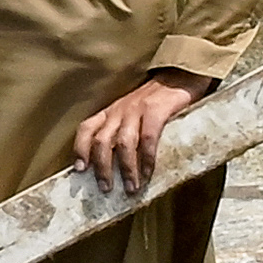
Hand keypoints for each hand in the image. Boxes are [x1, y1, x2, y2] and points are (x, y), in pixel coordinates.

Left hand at [74, 69, 209, 192]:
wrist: (183, 74)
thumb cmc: (159, 98)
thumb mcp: (133, 110)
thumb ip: (124, 128)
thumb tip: (118, 160)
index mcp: (111, 111)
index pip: (86, 128)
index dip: (80, 149)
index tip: (80, 170)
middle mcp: (119, 110)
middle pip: (101, 141)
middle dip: (102, 168)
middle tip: (106, 188)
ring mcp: (136, 109)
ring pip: (123, 143)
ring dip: (125, 169)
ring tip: (130, 187)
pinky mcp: (156, 110)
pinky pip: (147, 138)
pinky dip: (147, 158)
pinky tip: (149, 172)